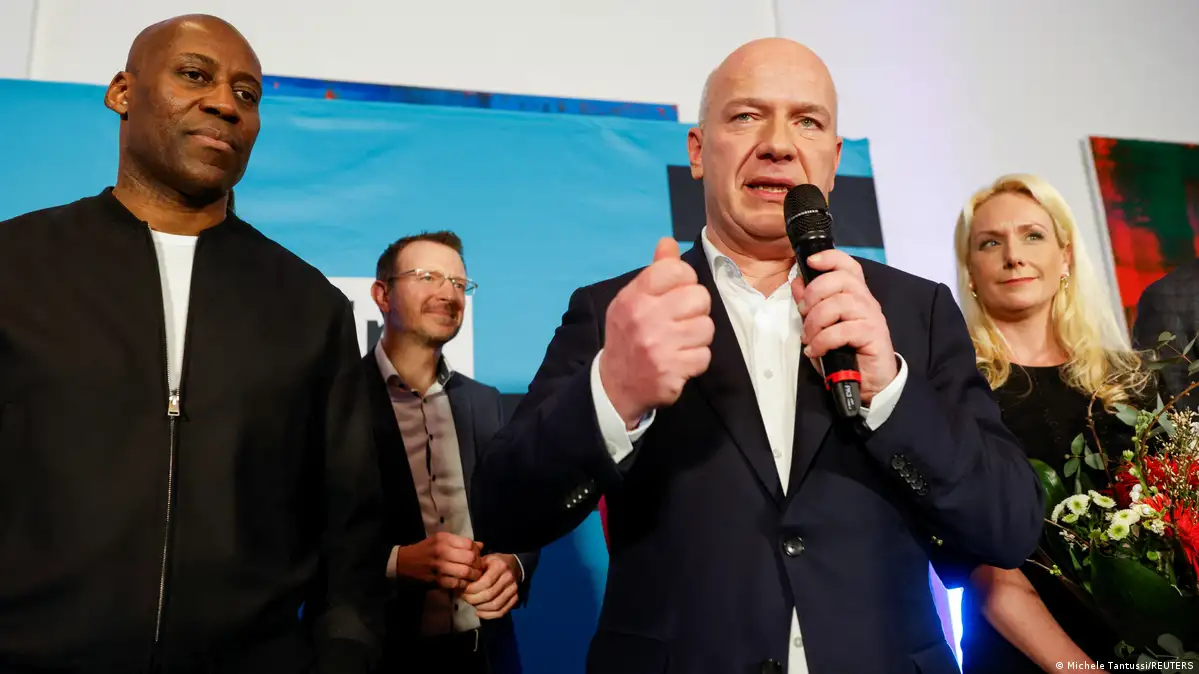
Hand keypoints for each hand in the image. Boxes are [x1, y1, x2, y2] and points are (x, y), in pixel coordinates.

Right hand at [392, 532, 483, 589]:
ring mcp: (438, 566)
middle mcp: (441, 551)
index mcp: (443, 539)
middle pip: (470, 558)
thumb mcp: (440, 541)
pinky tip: (463, 583)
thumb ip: (460, 543)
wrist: (402, 563)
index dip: (476, 551)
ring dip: (473, 576)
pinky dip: (463, 584)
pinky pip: (457, 583)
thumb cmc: (424, 551)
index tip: (477, 557)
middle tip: (478, 569)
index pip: (469, 544)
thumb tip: (481, 545)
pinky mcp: (436, 580)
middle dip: (477, 565)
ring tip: (474, 577)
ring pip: (465, 572)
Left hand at [461, 554, 520, 618]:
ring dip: (480, 607)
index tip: (463, 590)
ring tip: (471, 603)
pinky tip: (479, 612)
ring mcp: (514, 590)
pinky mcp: (515, 599)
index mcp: (500, 566)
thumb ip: (474, 570)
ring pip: (495, 605)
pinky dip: (488, 615)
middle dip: (473, 599)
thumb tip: (461, 583)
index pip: (486, 582)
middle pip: (490, 595)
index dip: (472, 589)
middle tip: (464, 598)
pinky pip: (501, 612)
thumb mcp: (483, 560)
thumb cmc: (493, 563)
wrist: (512, 566)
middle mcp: (509, 578)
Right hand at [599, 237, 713, 425]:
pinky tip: (680, 360)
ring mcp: (658, 346)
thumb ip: (655, 271)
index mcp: (634, 296)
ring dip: (698, 336)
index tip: (679, 292)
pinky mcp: (671, 370)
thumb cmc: (628, 335)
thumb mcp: (633, 300)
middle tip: (683, 319)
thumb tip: (668, 242)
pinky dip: (696, 359)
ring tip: (681, 341)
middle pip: (699, 297)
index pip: (676, 270)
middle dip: (696, 309)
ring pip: (706, 327)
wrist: (615, 384)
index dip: (686, 279)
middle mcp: (645, 318)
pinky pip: (705, 355)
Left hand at [791, 250, 896, 403]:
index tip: (810, 262)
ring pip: (840, 304)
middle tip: (803, 314)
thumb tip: (796, 283)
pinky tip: (815, 350)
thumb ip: (810, 305)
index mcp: (855, 294)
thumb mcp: (821, 327)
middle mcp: (866, 301)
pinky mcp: (874, 335)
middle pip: (841, 280)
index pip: (848, 266)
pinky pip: (843, 330)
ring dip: (816, 320)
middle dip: (814, 294)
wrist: (869, 382)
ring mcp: (872, 317)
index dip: (830, 258)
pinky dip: (823, 340)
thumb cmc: (845, 353)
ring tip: (808, 337)